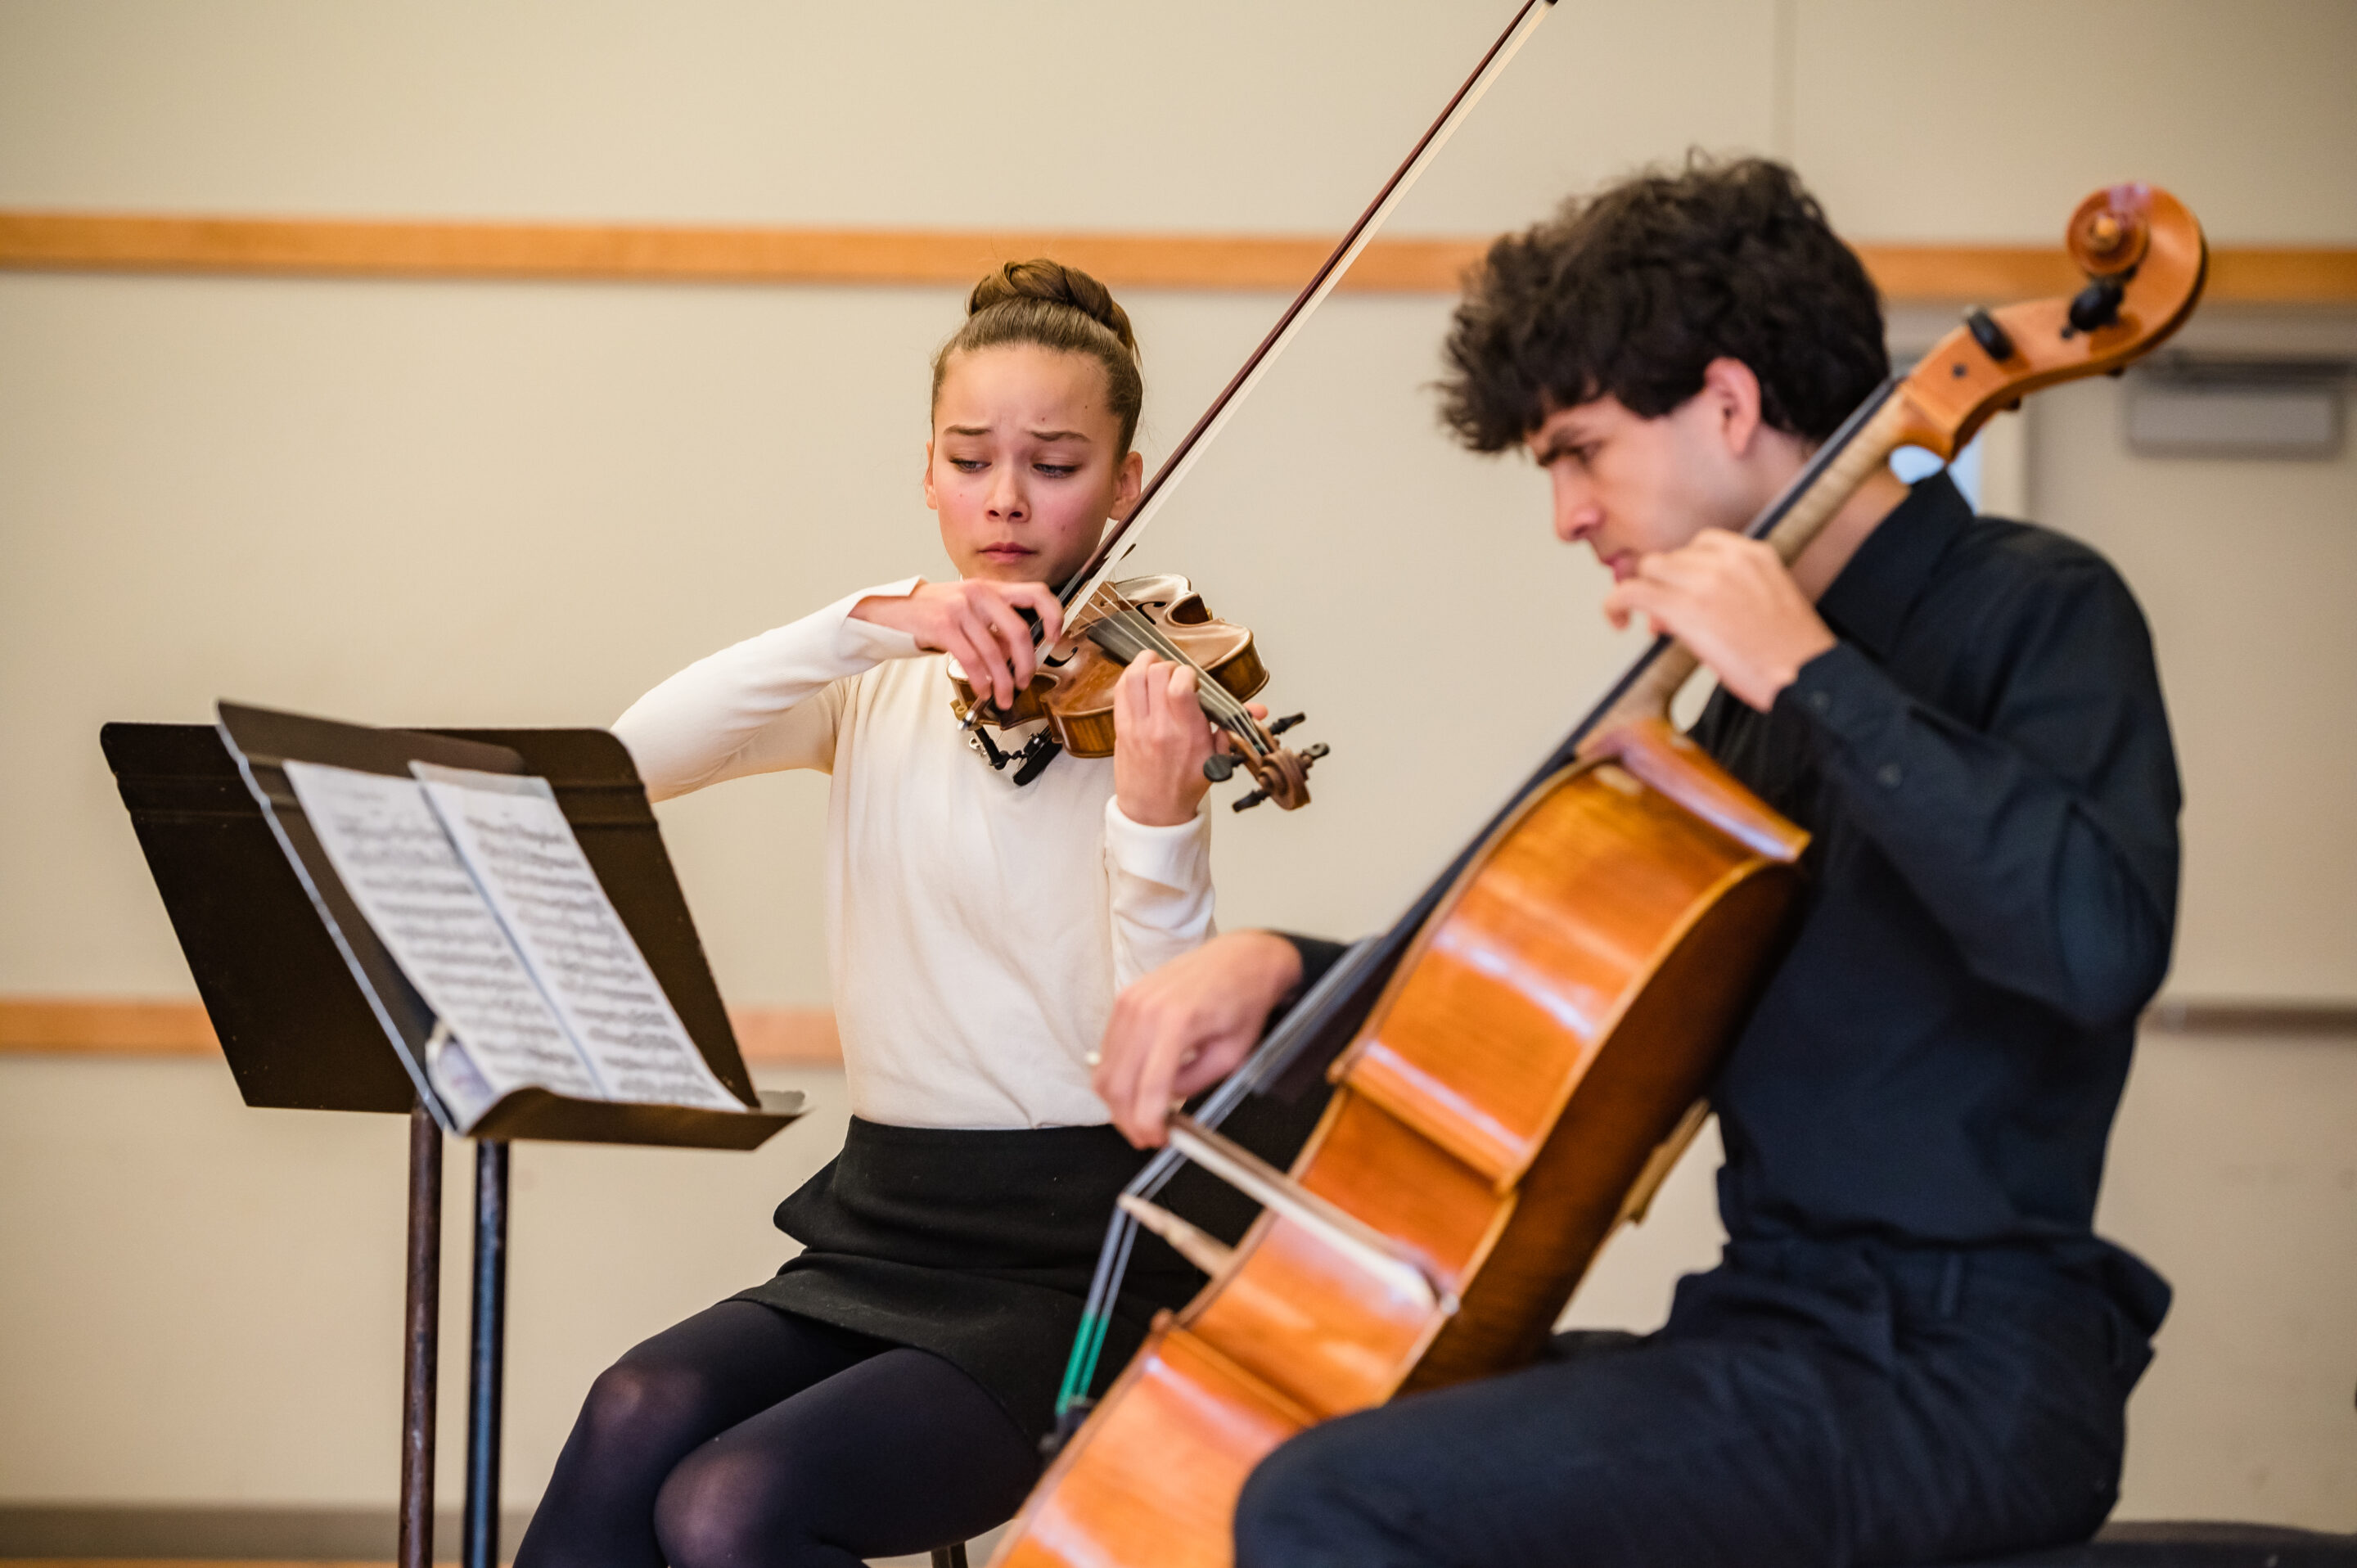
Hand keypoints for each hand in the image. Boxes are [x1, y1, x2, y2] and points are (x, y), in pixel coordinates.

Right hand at [851, 579, 1063, 710]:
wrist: (891, 610)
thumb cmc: (931, 611)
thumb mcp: (968, 609)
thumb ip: (994, 625)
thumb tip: (1017, 655)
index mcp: (991, 588)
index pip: (1036, 593)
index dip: (1053, 615)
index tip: (1055, 637)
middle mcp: (979, 593)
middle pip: (1018, 632)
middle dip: (1026, 665)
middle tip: (1025, 682)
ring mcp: (961, 608)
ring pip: (995, 653)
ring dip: (1002, 682)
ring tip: (1002, 696)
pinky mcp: (943, 625)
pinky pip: (972, 660)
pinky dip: (981, 680)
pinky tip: (983, 689)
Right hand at [1095, 930, 1303, 1146]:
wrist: (1240, 959)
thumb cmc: (1243, 1000)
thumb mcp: (1232, 1055)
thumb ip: (1194, 1084)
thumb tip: (1164, 1106)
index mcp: (1176, 1021)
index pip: (1148, 1089)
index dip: (1148, 1124)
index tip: (1157, 1139)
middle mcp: (1145, 1008)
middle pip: (1116, 1084)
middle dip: (1128, 1120)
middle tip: (1146, 1135)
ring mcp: (1130, 1000)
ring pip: (1104, 1071)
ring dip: (1118, 1102)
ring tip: (1141, 1114)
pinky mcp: (1124, 998)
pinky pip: (1107, 1050)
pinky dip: (1116, 1076)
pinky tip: (1137, 1086)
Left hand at [1111, 654, 1231, 825]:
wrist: (1154, 812)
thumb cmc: (1183, 786)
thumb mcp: (1216, 759)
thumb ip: (1233, 727)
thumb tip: (1257, 709)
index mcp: (1188, 734)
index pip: (1181, 686)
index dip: (1188, 673)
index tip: (1193, 680)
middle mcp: (1160, 728)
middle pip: (1158, 674)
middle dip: (1170, 666)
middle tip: (1176, 676)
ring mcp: (1137, 727)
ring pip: (1135, 676)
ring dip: (1146, 663)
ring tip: (1156, 664)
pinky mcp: (1120, 728)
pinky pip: (1121, 690)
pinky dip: (1129, 676)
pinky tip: (1140, 677)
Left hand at [1602, 530, 1836, 710]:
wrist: (1806, 676)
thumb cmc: (1793, 653)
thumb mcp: (1770, 602)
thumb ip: (1734, 590)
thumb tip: (1696, 603)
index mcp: (1754, 554)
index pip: (1702, 544)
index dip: (1687, 570)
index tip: (1686, 593)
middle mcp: (1727, 559)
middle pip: (1674, 556)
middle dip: (1667, 585)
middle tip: (1667, 619)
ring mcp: (1704, 581)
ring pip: (1649, 569)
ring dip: (1646, 594)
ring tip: (1654, 627)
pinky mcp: (1682, 608)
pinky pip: (1630, 592)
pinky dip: (1615, 604)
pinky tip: (1616, 621)